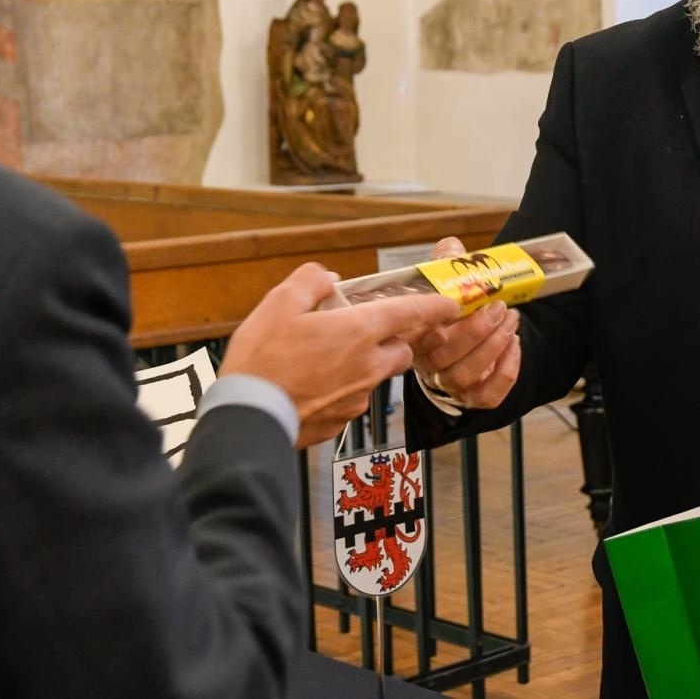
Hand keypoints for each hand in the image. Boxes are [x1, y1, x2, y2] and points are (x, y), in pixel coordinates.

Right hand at [220, 262, 458, 447]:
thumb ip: (310, 282)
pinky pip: (350, 400)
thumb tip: (326, 277)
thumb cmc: (262, 359)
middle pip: (401, 352)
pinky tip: (311, 385)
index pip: (410, 314)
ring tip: (323, 358)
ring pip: (375, 377)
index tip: (450, 304)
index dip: (434, 307)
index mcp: (358, 332)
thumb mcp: (279, 303)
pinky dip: (340, 389)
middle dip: (394, 341)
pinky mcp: (340, 422)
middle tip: (364, 331)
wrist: (248, 416)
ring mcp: (356, 398)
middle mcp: (367, 366)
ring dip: (363, 365)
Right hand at [407, 237, 521, 408]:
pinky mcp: (472, 397)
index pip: (414, 337)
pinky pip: (487, 396)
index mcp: (413, 336)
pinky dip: (505, 373)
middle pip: (444, 356)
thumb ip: (447, 263)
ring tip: (511, 321)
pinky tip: (514, 347)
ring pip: (465, 375)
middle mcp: (427, 364)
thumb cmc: (452, 306)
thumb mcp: (445, 281)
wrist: (469, 329)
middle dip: (476, 330)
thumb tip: (451, 248)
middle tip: (498, 307)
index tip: (454, 304)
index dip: (431, 325)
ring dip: (493, 347)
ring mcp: (449, 384)